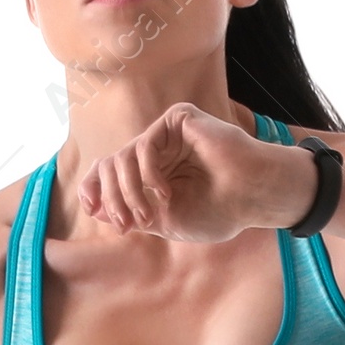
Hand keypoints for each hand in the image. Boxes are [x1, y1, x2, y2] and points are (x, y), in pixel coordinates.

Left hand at [76, 102, 317, 245]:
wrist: (252, 197)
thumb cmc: (219, 211)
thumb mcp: (167, 221)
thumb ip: (132, 214)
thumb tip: (95, 210)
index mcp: (154, 172)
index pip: (110, 172)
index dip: (95, 188)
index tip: (91, 209)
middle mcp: (157, 150)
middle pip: (111, 165)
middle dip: (112, 199)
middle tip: (125, 225)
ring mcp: (167, 134)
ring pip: (123, 157)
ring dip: (129, 192)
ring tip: (147, 216)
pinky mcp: (178, 119)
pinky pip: (144, 145)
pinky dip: (148, 174)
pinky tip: (165, 193)